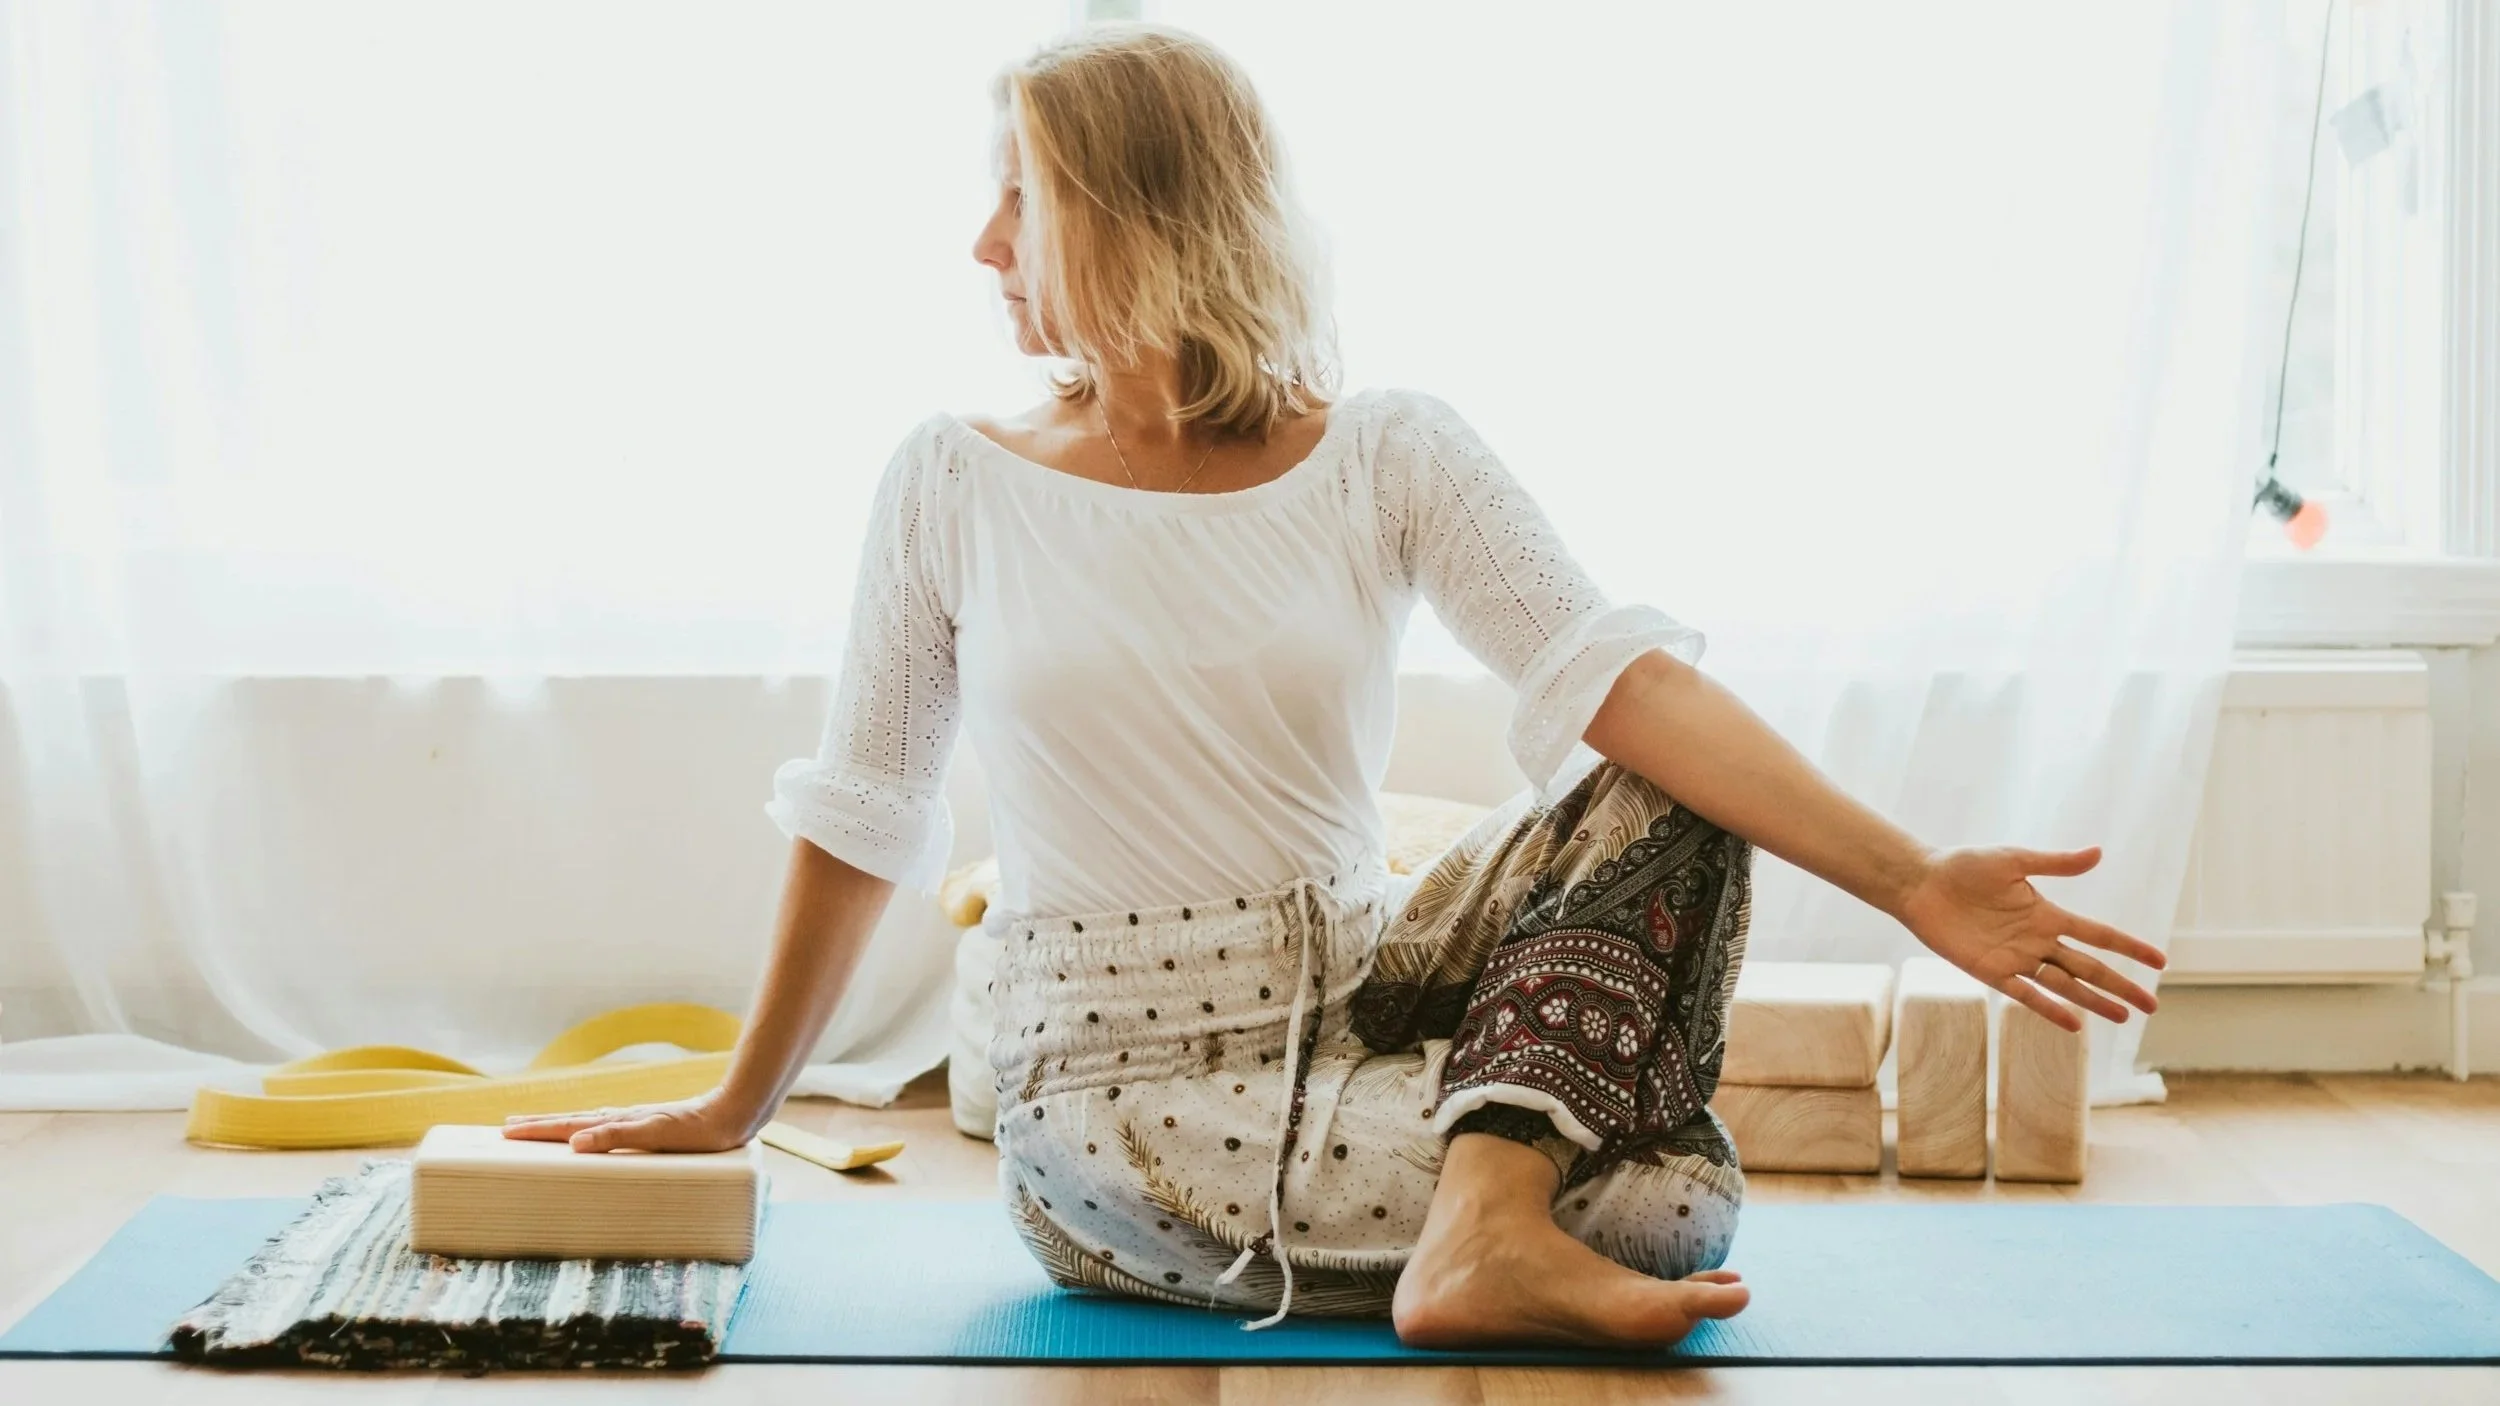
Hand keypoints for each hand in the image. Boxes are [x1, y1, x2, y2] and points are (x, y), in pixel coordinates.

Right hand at [502, 1086, 763, 1153]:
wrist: (731, 1115)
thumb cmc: (697, 1131)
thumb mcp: (655, 1136)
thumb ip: (616, 1137)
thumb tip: (574, 1142)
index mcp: (617, 1122)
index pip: (567, 1126)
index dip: (537, 1131)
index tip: (506, 1132)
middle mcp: (621, 1119)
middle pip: (570, 1121)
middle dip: (538, 1125)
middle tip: (506, 1127)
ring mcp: (633, 1121)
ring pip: (585, 1122)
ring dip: (557, 1125)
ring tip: (536, 1126)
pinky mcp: (647, 1126)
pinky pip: (604, 1128)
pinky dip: (584, 1129)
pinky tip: (588, 1135)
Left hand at [1891, 845, 2165, 1031]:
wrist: (1921, 883)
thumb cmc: (1964, 867)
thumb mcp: (2014, 860)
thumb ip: (2055, 863)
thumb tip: (2098, 853)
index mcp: (2047, 914)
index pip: (2099, 935)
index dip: (2129, 947)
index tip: (2160, 962)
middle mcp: (2037, 940)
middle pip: (2089, 968)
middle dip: (2121, 985)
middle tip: (2152, 1006)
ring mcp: (2016, 959)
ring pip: (2064, 985)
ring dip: (2093, 1002)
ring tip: (2124, 1017)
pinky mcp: (1990, 972)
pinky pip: (2026, 995)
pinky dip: (2050, 1009)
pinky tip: (2074, 1024)